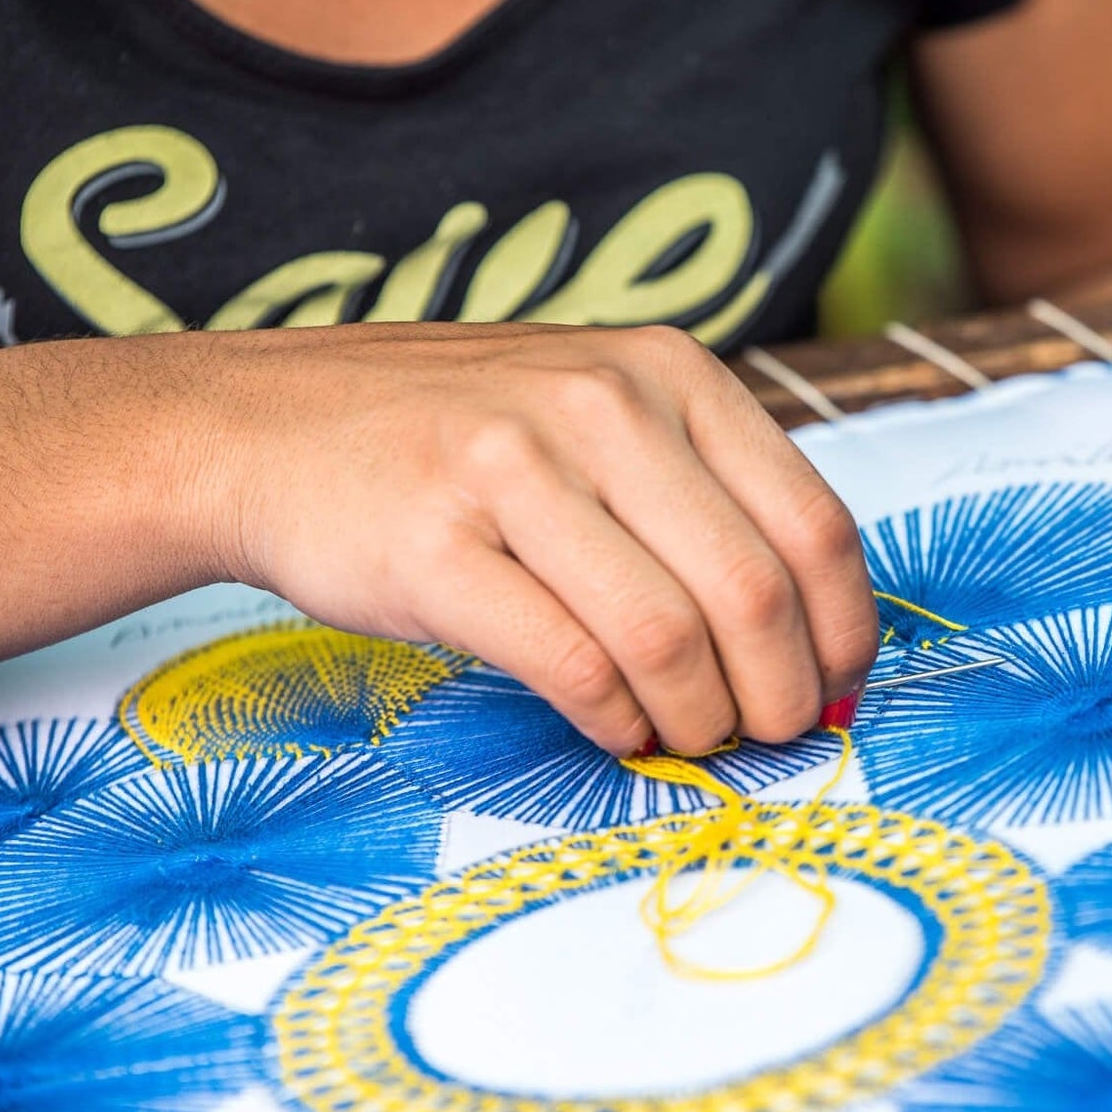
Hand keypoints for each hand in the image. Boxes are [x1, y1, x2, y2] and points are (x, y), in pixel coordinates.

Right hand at [199, 322, 877, 754]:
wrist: (267, 431)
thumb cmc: (462, 442)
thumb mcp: (602, 414)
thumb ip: (704, 496)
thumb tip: (815, 634)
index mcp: (669, 372)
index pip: (813, 522)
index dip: (844, 628)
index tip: (839, 686)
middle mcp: (601, 405)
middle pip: (751, 593)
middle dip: (782, 693)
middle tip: (774, 736)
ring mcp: (512, 469)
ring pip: (668, 639)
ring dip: (699, 721)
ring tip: (691, 739)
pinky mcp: (436, 547)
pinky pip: (573, 667)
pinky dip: (617, 724)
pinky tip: (618, 731)